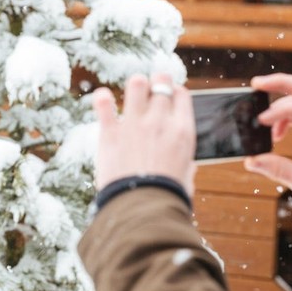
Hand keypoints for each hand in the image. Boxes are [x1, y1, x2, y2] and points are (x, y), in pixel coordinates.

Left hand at [93, 73, 196, 195]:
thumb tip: (189, 169)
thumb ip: (186, 168)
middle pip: (160, 83)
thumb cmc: (167, 197)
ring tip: (131, 93)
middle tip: (149, 88)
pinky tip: (102, 99)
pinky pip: (104, 104)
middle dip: (156, 82)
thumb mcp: (186, 179)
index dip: (174, 90)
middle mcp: (160, 121)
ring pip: (136, 84)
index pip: (181, 94)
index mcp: (182, 131)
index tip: (168, 94)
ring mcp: (135, 124)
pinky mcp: (110, 133)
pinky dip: (102, 99)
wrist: (143, 208)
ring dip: (134, 85)